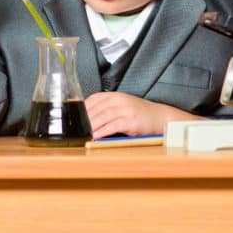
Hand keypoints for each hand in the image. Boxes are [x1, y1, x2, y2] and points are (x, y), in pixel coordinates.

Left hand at [84, 92, 200, 138]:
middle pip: (96, 108)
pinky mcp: (132, 120)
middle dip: (83, 119)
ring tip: (82, 134)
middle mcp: (119, 100)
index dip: (81, 108)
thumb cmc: (139, 114)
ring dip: (91, 126)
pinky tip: (95, 136)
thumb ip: (106, 109)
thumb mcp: (122, 106)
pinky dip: (103, 131)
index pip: (93, 99)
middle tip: (74, 129)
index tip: (72, 118)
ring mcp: (126, 109)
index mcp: (115, 95)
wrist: (160, 117)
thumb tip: (86, 119)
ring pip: (103, 116)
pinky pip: (114, 125)